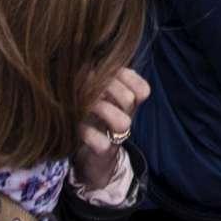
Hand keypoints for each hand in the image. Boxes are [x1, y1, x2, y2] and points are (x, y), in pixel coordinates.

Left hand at [73, 68, 148, 191]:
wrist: (90, 159)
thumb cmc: (92, 121)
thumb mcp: (98, 98)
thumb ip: (98, 80)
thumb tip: (85, 61)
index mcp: (127, 104)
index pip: (142, 89)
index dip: (127, 77)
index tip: (107, 72)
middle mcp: (125, 118)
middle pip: (130, 99)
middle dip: (108, 88)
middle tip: (87, 85)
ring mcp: (116, 136)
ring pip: (123, 122)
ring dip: (102, 109)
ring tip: (83, 105)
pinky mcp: (103, 152)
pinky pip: (101, 143)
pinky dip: (88, 133)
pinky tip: (77, 127)